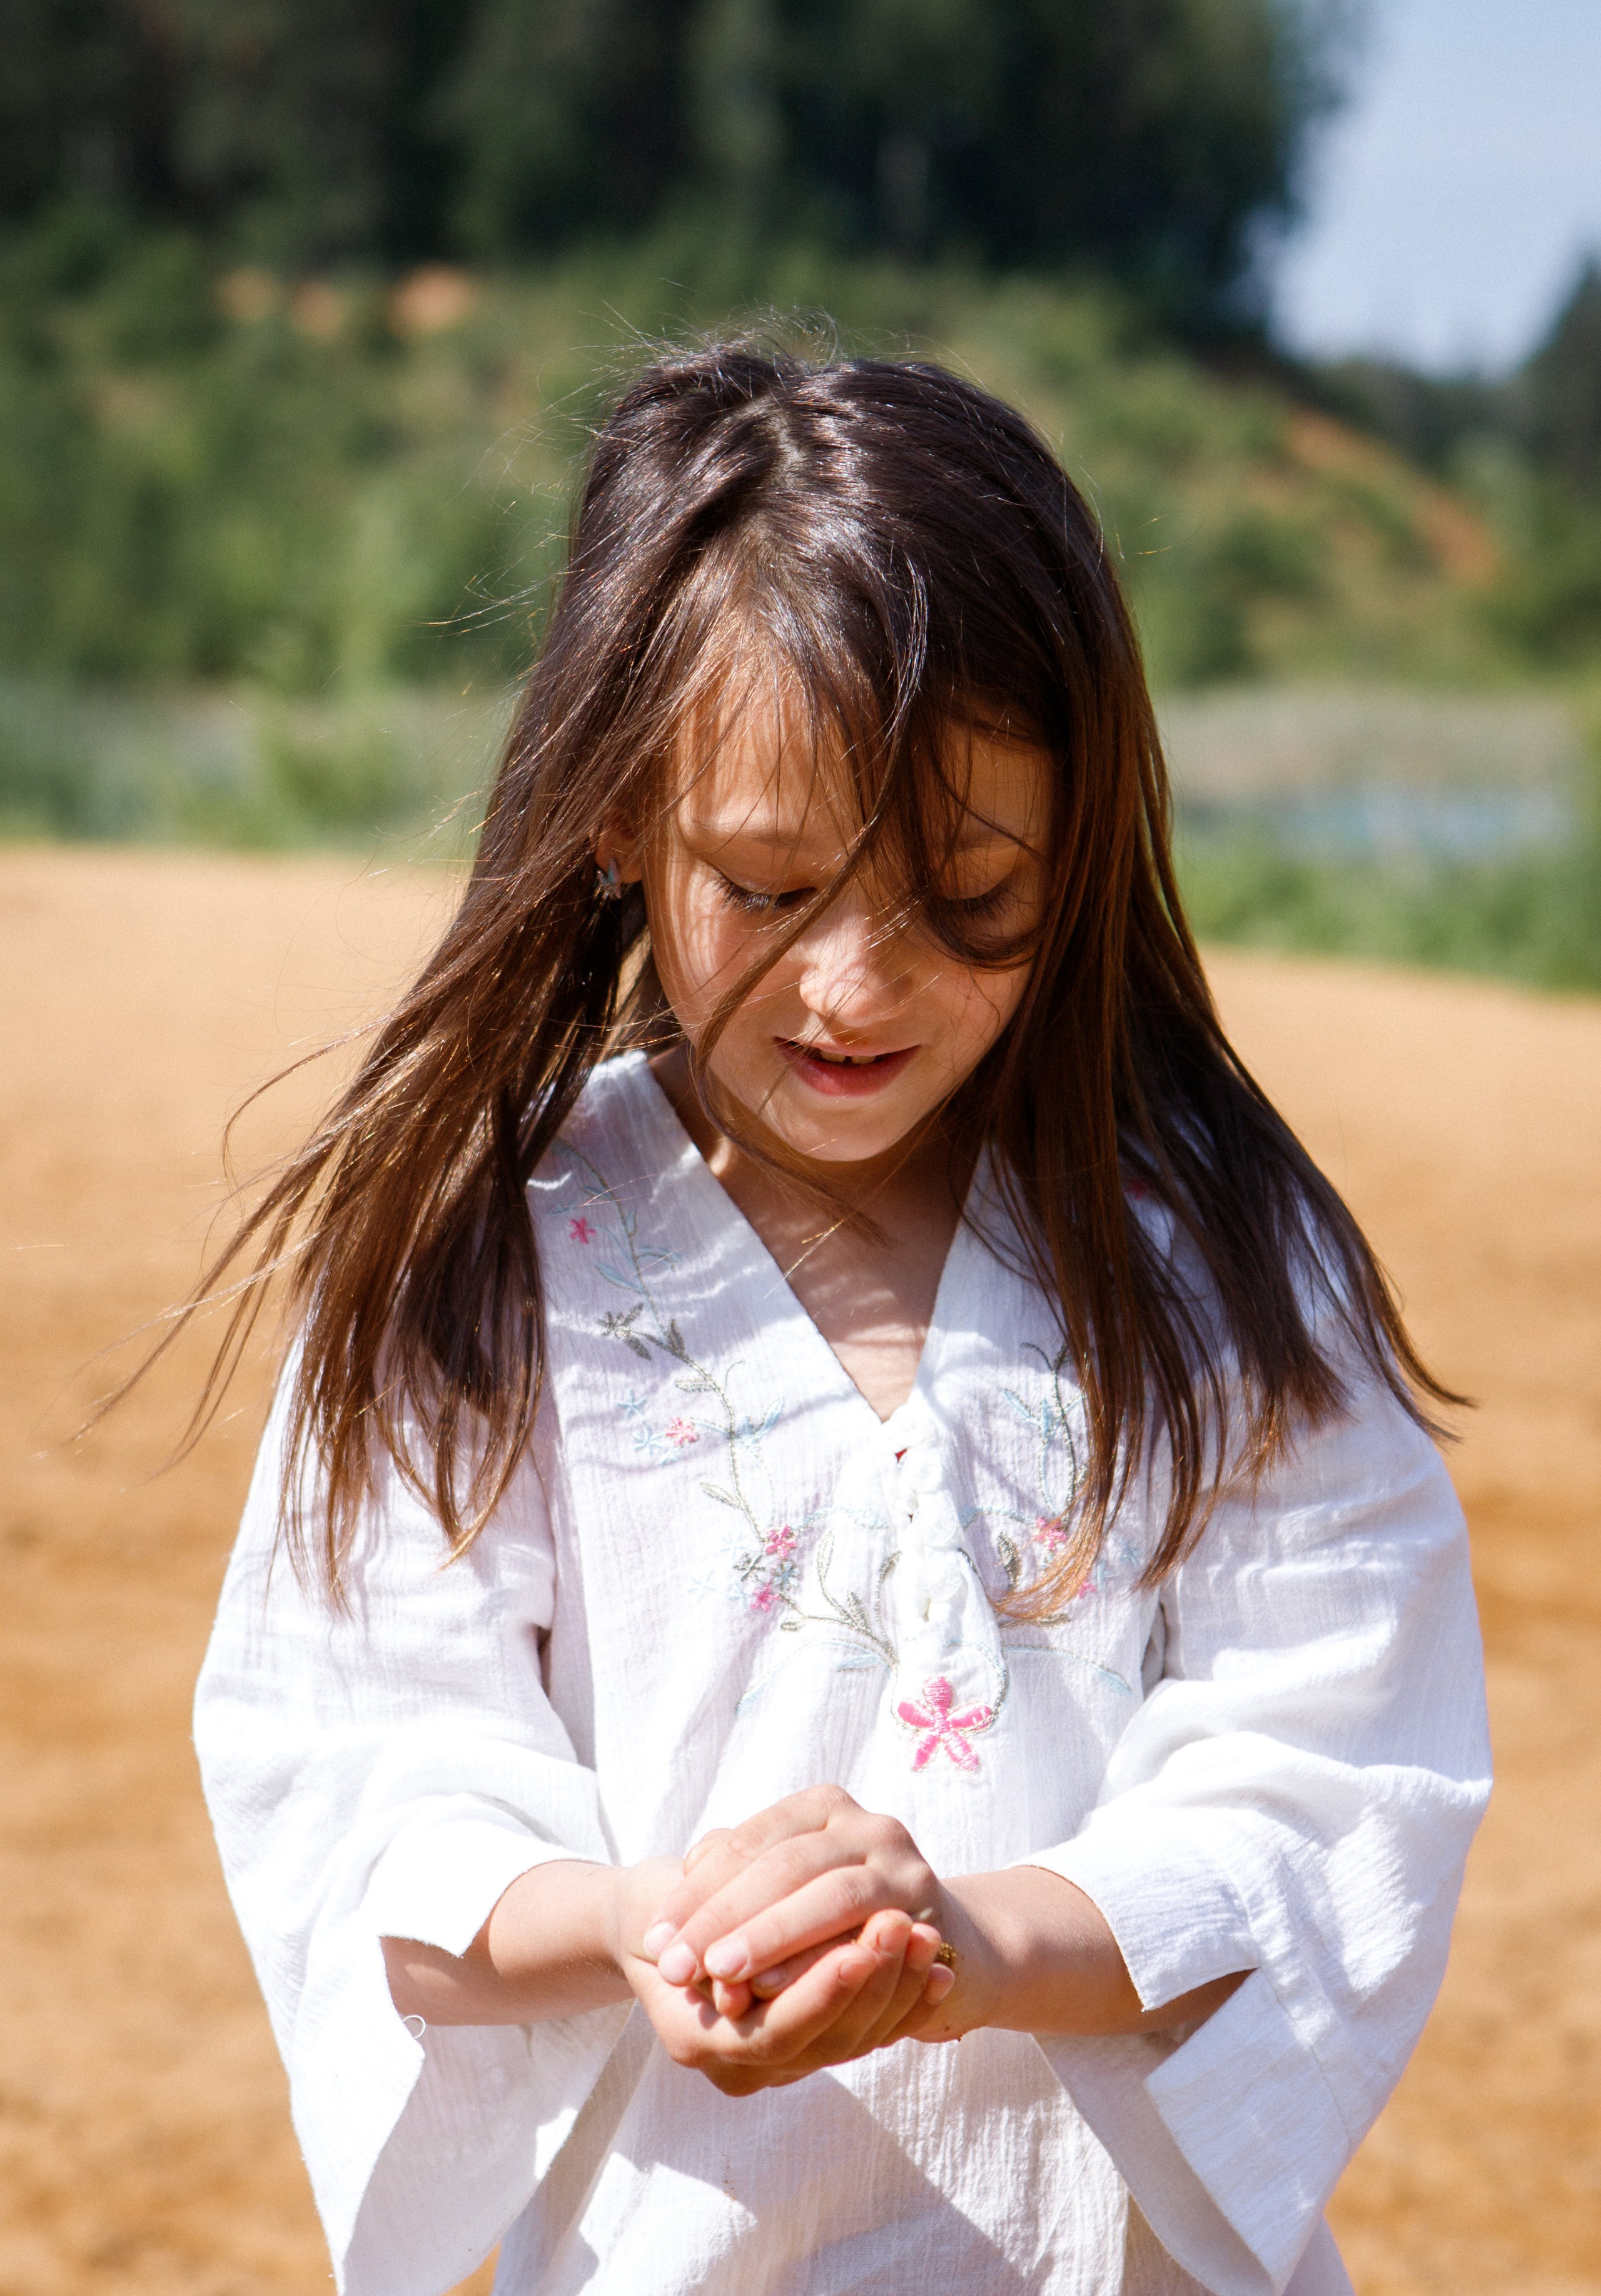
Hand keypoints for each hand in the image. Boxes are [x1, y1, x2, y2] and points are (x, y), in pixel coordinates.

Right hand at [622, 1901, 949, 2094]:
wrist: (660, 1945)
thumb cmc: (659, 1908)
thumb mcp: (665, 1898)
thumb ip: (705, 1892)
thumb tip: (742, 1873)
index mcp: (696, 2040)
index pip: (774, 2033)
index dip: (819, 1991)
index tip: (859, 1950)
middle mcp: (742, 2070)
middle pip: (826, 2043)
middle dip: (869, 1985)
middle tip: (905, 1928)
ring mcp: (782, 2066)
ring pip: (854, 2042)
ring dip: (896, 1990)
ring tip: (928, 1937)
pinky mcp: (812, 2046)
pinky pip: (869, 2038)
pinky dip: (905, 2008)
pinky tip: (940, 1974)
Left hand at [638, 1786, 958, 2019]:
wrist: (942, 1950)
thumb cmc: (842, 1922)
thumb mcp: (788, 1892)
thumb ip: (737, 1885)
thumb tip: (677, 1905)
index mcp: (823, 1806)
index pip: (748, 1842)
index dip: (698, 1892)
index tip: (655, 1941)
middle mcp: (866, 1824)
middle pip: (783, 1864)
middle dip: (723, 1916)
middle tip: (675, 1964)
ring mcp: (903, 1866)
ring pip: (827, 1895)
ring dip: (769, 1937)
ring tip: (718, 1973)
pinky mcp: (927, 1915)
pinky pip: (869, 1937)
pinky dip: (822, 1962)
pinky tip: (780, 1990)